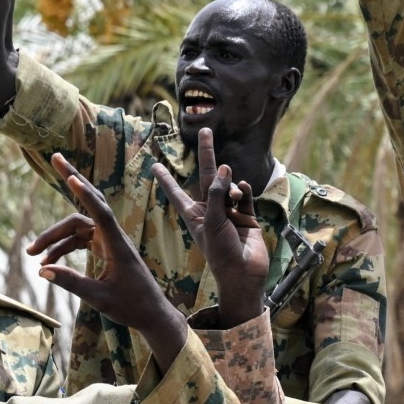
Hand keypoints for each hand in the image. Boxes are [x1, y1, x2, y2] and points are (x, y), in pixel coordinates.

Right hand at [33, 154, 188, 357]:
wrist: (152, 315)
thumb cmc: (131, 307)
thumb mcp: (99, 298)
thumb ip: (71, 282)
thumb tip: (41, 270)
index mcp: (117, 244)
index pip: (99, 212)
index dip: (84, 194)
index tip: (70, 176)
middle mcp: (114, 237)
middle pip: (88, 204)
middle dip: (71, 180)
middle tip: (54, 158)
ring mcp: (110, 242)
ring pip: (78, 227)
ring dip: (55, 237)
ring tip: (31, 254)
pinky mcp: (107, 250)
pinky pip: (81, 241)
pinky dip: (64, 248)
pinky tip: (47, 263)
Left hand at [157, 129, 268, 327]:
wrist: (243, 273)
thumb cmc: (220, 252)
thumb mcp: (211, 221)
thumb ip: (217, 193)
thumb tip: (226, 169)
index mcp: (194, 214)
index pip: (176, 192)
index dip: (166, 178)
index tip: (155, 164)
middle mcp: (211, 210)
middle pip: (208, 176)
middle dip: (207, 153)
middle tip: (205, 131)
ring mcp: (230, 212)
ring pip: (230, 186)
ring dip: (232, 186)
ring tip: (235, 196)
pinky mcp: (248, 216)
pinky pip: (246, 196)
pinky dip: (245, 191)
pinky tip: (244, 190)